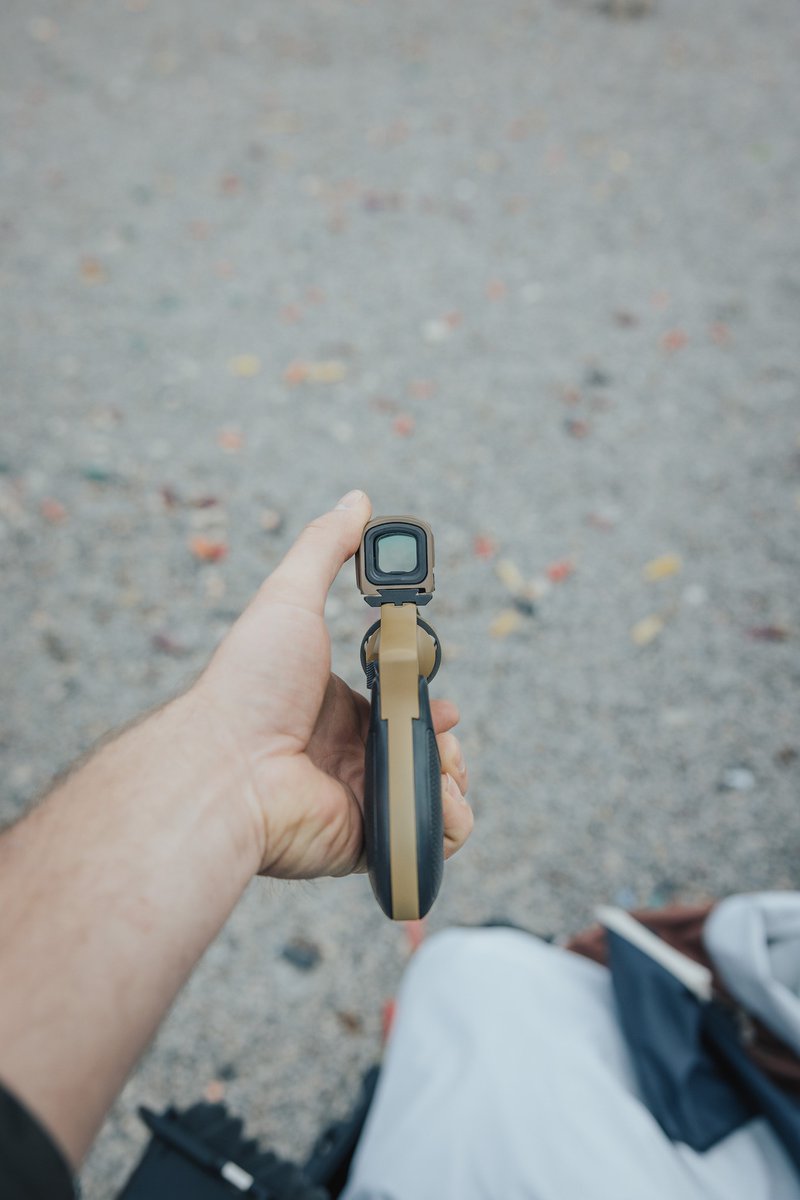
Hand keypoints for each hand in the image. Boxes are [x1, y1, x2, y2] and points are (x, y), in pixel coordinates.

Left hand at [196, 490, 471, 878]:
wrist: (226, 768)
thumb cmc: (248, 684)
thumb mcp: (288, 597)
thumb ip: (325, 549)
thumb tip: (358, 501)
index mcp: (335, 708)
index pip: (399, 706)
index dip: (430, 702)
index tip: (442, 699)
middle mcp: (346, 756)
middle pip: (423, 749)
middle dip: (448, 741)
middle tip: (443, 733)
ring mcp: (357, 800)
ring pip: (431, 792)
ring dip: (452, 776)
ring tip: (441, 765)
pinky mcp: (366, 840)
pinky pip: (424, 835)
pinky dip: (444, 820)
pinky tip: (437, 797)